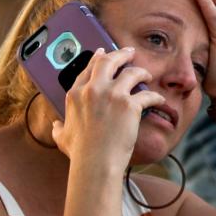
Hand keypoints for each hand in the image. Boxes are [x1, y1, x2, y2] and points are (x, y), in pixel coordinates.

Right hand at [51, 47, 164, 167]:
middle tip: (129, 52)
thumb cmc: (79, 152)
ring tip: (147, 74)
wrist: (95, 162)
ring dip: (141, 71)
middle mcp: (93, 90)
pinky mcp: (130, 105)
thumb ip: (58, 128)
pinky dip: (155, 97)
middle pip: (108, 61)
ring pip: (131, 72)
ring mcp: (112, 95)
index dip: (96, 59)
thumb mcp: (62, 137)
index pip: (88, 69)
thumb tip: (55, 126)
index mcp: (75, 95)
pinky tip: (159, 100)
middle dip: (121, 54)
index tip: (103, 53)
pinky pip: (147, 94)